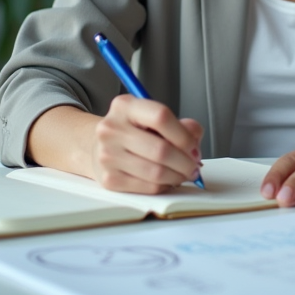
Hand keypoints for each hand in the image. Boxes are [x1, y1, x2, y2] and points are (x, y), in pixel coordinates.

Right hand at [85, 94, 203, 193]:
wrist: (99, 145)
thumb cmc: (132, 131)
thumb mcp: (152, 117)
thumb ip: (179, 124)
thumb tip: (195, 137)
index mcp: (125, 106)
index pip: (161, 116)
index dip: (184, 135)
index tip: (193, 147)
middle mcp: (112, 129)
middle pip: (160, 150)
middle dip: (186, 162)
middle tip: (195, 166)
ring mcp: (107, 155)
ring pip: (156, 172)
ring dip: (178, 176)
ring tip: (184, 174)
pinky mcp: (109, 179)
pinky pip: (148, 187)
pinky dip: (164, 186)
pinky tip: (167, 180)